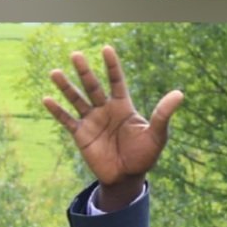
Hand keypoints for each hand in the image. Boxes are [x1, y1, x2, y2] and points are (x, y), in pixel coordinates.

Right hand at [40, 45, 179, 207]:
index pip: (116, 81)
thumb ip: (162, 114)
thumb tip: (179, 94)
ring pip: (76, 99)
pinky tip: (46, 99)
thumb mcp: (157, 135)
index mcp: (123, 107)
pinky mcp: (81, 134)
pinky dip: (57, 110)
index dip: (112, 66)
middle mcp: (105, 110)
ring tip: (55, 72)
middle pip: (93, 86)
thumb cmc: (144, 156)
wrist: (127, 178)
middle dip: (84, 71)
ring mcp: (92, 121)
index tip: (106, 49)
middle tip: (76, 54)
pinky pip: (67, 120)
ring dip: (66, 87)